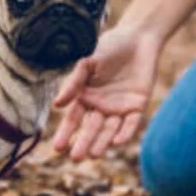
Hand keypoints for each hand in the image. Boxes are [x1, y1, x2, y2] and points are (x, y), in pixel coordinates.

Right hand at [52, 26, 161, 160]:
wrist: (138, 37)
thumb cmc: (110, 47)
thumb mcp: (88, 62)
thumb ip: (75, 82)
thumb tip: (57, 105)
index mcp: (85, 97)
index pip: (73, 119)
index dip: (66, 133)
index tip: (58, 148)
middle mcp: (101, 106)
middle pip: (90, 128)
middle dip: (83, 142)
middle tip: (76, 157)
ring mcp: (119, 108)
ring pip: (109, 130)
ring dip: (102, 142)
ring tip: (94, 155)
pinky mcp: (137, 106)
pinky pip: (131, 123)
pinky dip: (125, 133)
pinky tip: (116, 142)